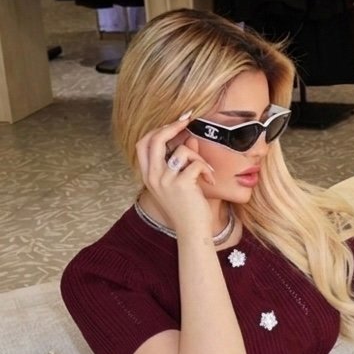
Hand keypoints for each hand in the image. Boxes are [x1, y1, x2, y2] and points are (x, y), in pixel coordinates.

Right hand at [135, 114, 216, 237]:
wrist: (192, 231)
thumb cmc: (187, 209)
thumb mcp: (178, 183)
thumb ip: (180, 162)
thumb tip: (189, 139)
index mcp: (148, 176)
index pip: (143, 144)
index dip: (156, 131)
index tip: (173, 124)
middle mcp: (153, 177)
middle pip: (155, 139)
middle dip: (172, 127)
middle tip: (187, 121)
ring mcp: (165, 180)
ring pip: (182, 150)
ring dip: (198, 157)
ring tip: (206, 172)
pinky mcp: (181, 184)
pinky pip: (196, 163)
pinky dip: (207, 170)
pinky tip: (211, 182)